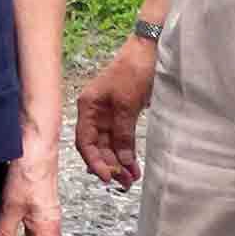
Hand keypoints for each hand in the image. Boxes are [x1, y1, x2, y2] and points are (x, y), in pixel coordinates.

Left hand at [0, 137, 60, 235]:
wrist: (36, 140)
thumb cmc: (32, 168)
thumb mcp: (11, 206)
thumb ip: (4, 235)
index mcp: (49, 231)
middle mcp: (50, 224)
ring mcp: (44, 213)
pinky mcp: (37, 202)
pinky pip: (28, 225)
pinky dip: (17, 229)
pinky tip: (6, 225)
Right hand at [74, 38, 156, 189]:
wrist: (149, 53)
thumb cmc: (132, 71)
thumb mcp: (125, 104)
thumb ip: (122, 134)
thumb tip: (121, 162)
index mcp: (89, 107)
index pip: (84, 141)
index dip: (94, 161)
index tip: (108, 177)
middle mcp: (96, 113)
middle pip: (97, 147)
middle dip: (110, 166)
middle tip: (125, 183)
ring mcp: (109, 116)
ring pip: (110, 146)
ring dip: (120, 163)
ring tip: (132, 179)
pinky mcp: (123, 117)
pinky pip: (122, 141)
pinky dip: (127, 154)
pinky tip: (135, 167)